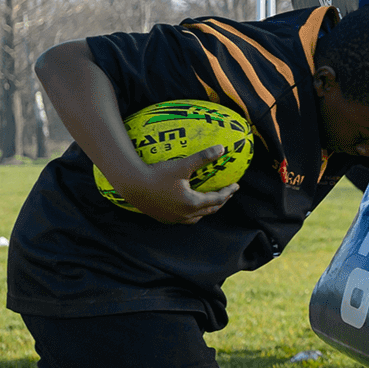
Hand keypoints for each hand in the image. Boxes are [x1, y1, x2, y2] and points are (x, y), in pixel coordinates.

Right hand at [104, 145, 239, 224]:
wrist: (133, 186)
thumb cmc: (157, 175)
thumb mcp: (182, 165)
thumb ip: (202, 157)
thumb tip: (221, 148)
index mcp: (192, 203)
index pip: (217, 199)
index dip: (228, 192)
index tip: (236, 185)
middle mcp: (186, 214)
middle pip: (210, 210)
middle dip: (220, 201)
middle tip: (227, 193)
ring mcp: (175, 219)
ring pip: (197, 217)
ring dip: (207, 209)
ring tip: (210, 201)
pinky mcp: (165, 218)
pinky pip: (185, 218)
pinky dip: (193, 212)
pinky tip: (189, 205)